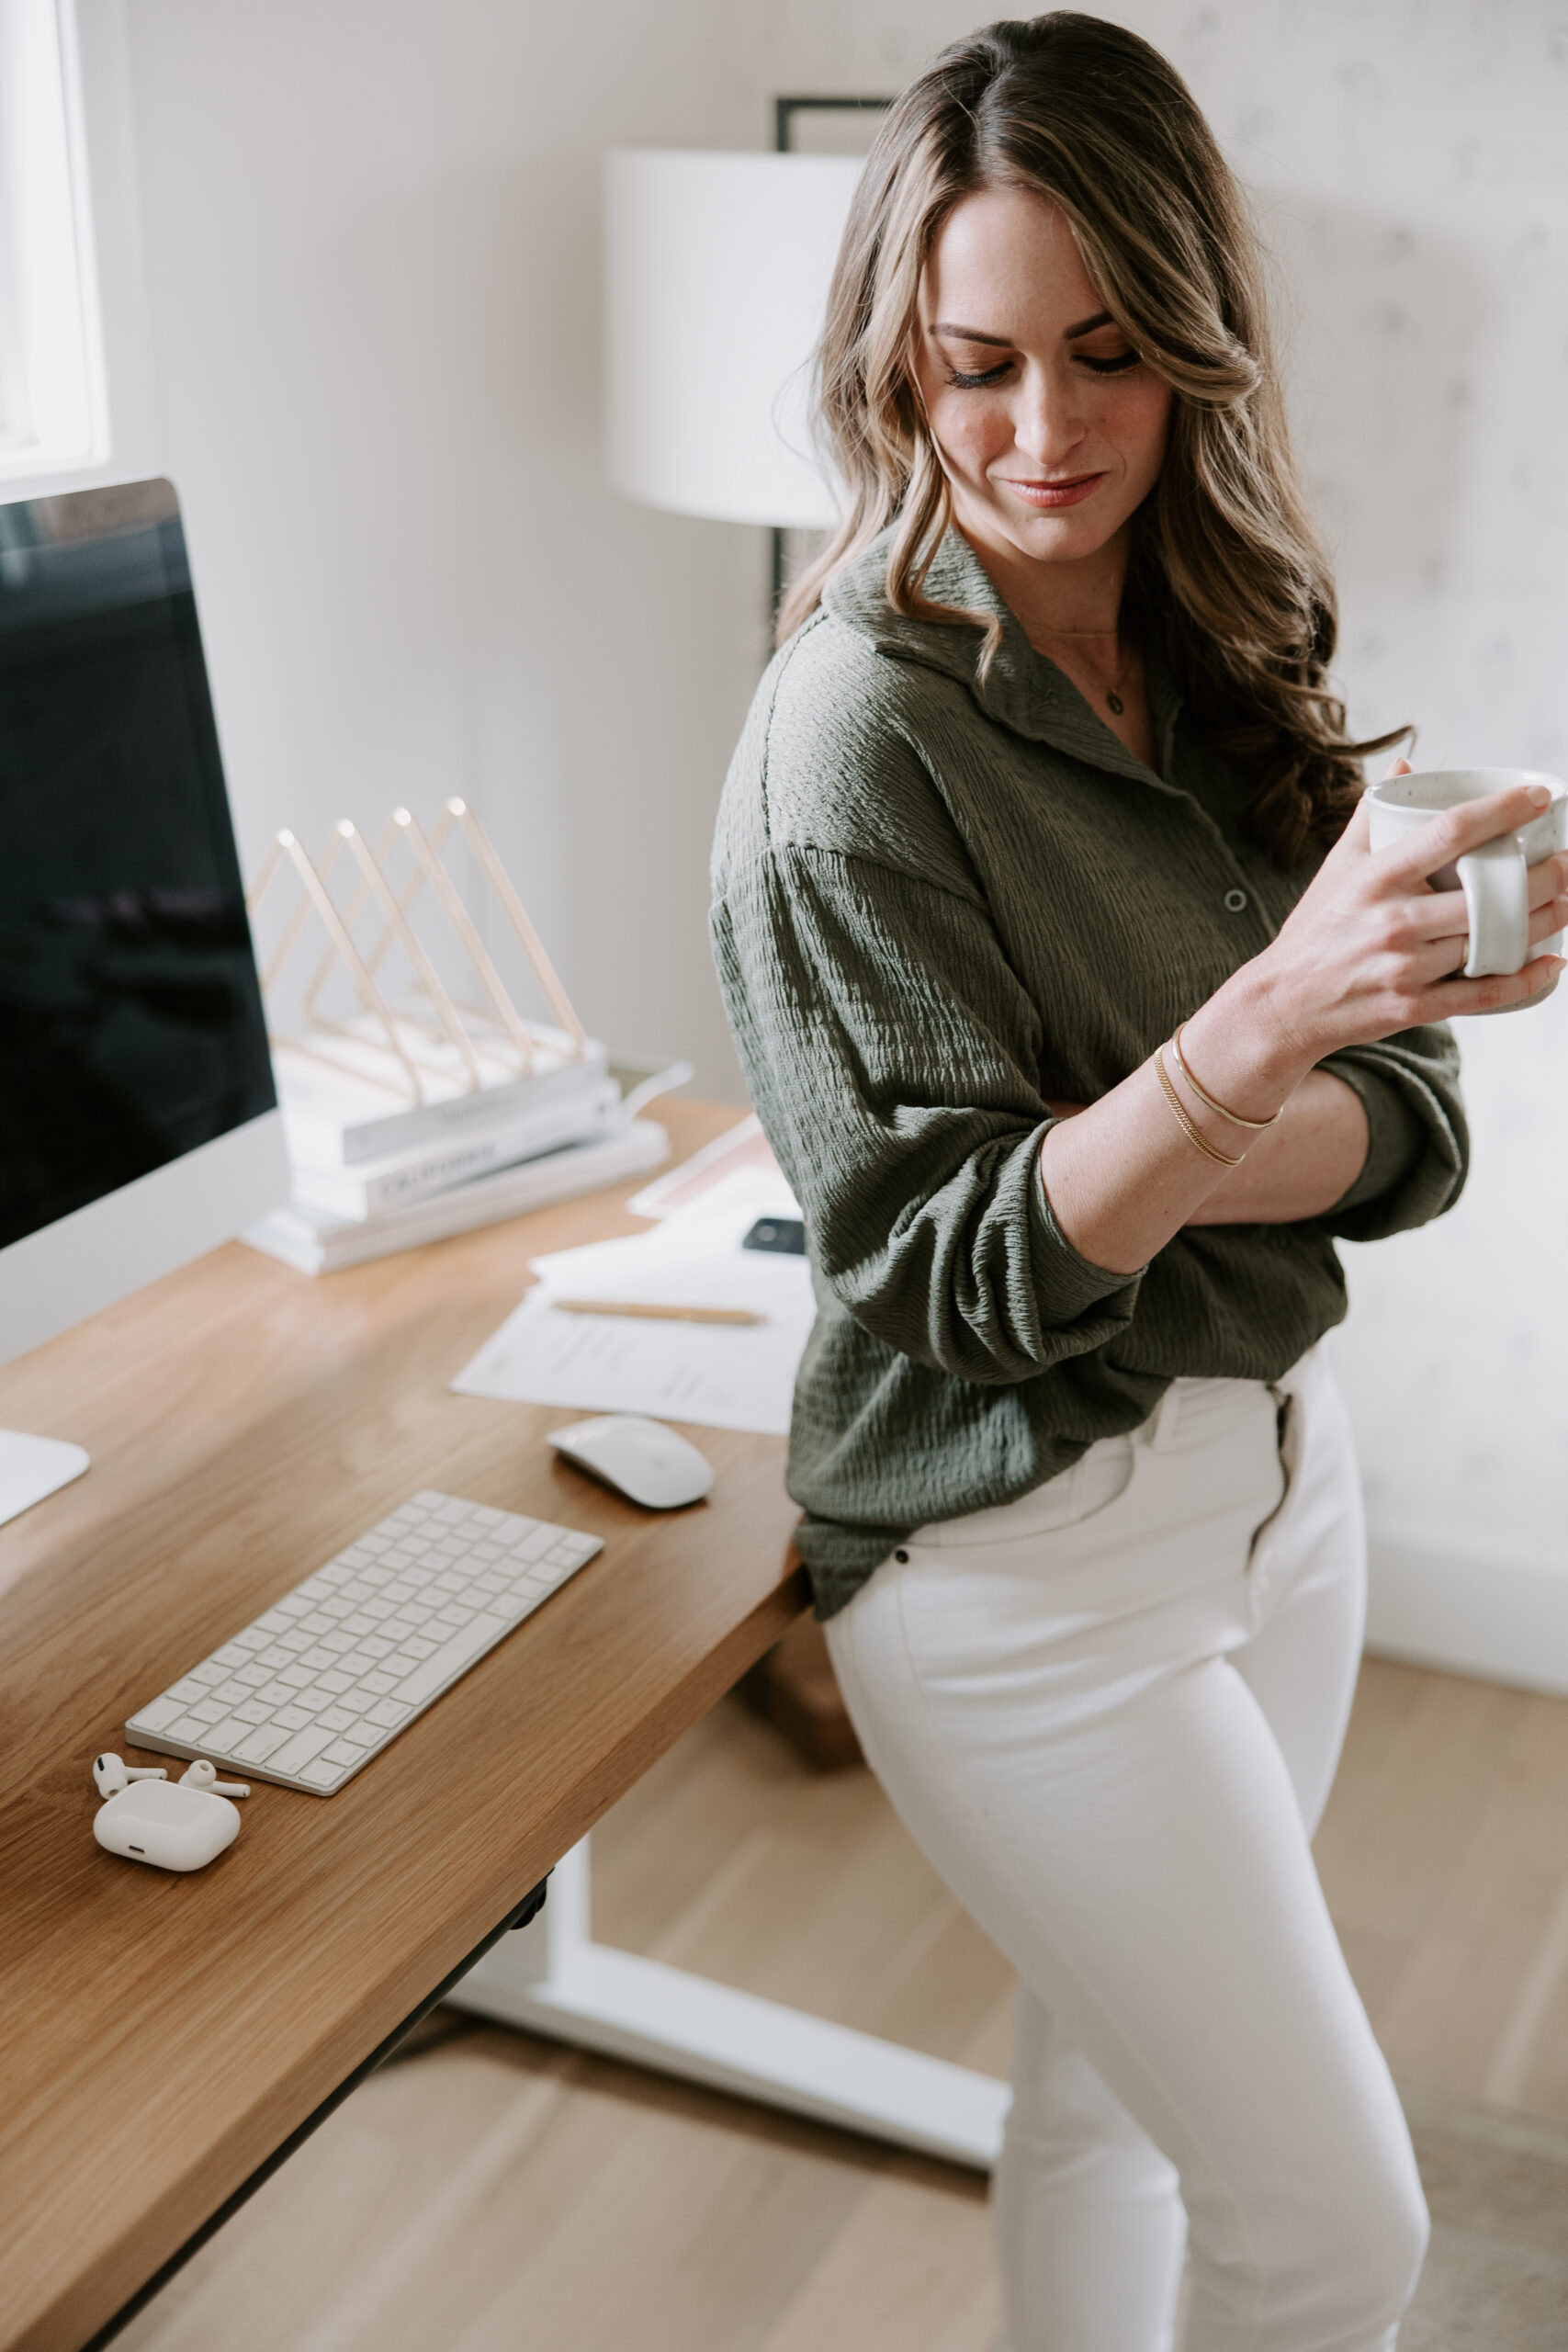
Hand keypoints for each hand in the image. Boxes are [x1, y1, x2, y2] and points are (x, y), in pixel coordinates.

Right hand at [1203, 761, 1567, 1095]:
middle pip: (1489, 895)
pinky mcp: (1412, 1007)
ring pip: (1493, 942)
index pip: (1449, 831)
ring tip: (1567, 904)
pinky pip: (1483, 994)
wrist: (1282, 1005)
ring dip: (1543, 924)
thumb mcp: (1336, 867)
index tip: (1540, 797)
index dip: (1502, 810)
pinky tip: (1551, 964)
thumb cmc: (1314, 930)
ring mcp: (1404, 967)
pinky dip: (1525, 980)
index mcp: (1375, 877)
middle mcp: (1392, 921)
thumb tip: (1404, 766)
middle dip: (1545, 876)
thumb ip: (1372, 816)